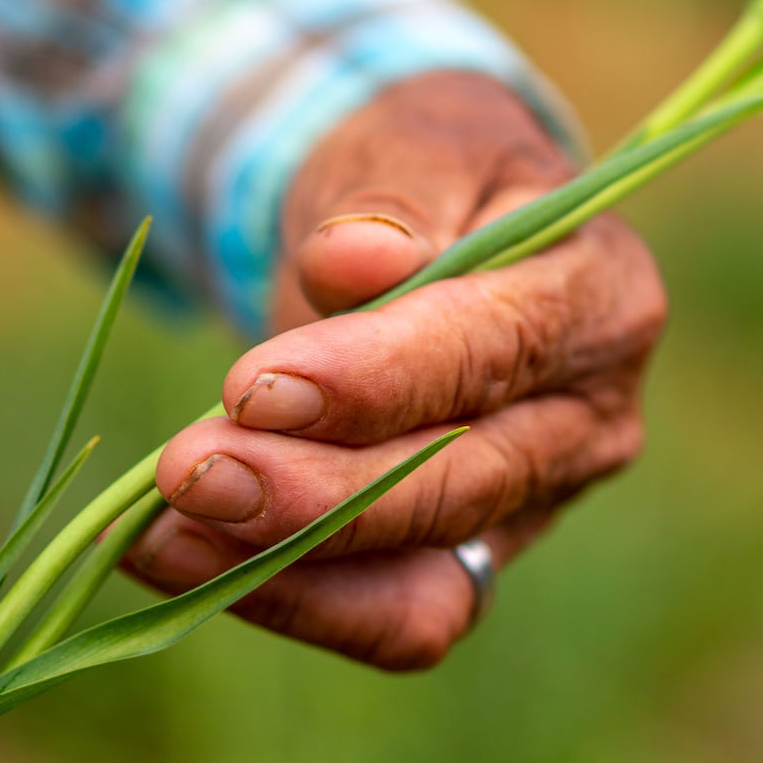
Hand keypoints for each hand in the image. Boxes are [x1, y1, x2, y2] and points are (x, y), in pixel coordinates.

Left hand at [131, 71, 665, 669]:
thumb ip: (393, 198)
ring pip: (429, 579)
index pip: (500, 351)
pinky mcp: (477, 561)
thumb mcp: (412, 144)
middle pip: (465, 484)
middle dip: (317, 491)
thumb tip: (355, 261)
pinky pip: (393, 618)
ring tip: (159, 530)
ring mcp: (540, 504)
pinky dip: (288, 600)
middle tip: (186, 470)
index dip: (379, 379)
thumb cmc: (424, 173)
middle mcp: (593, 419)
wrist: (423, 225)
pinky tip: (179, 556)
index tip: (256, 386)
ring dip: (289, 568)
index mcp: (602, 298)